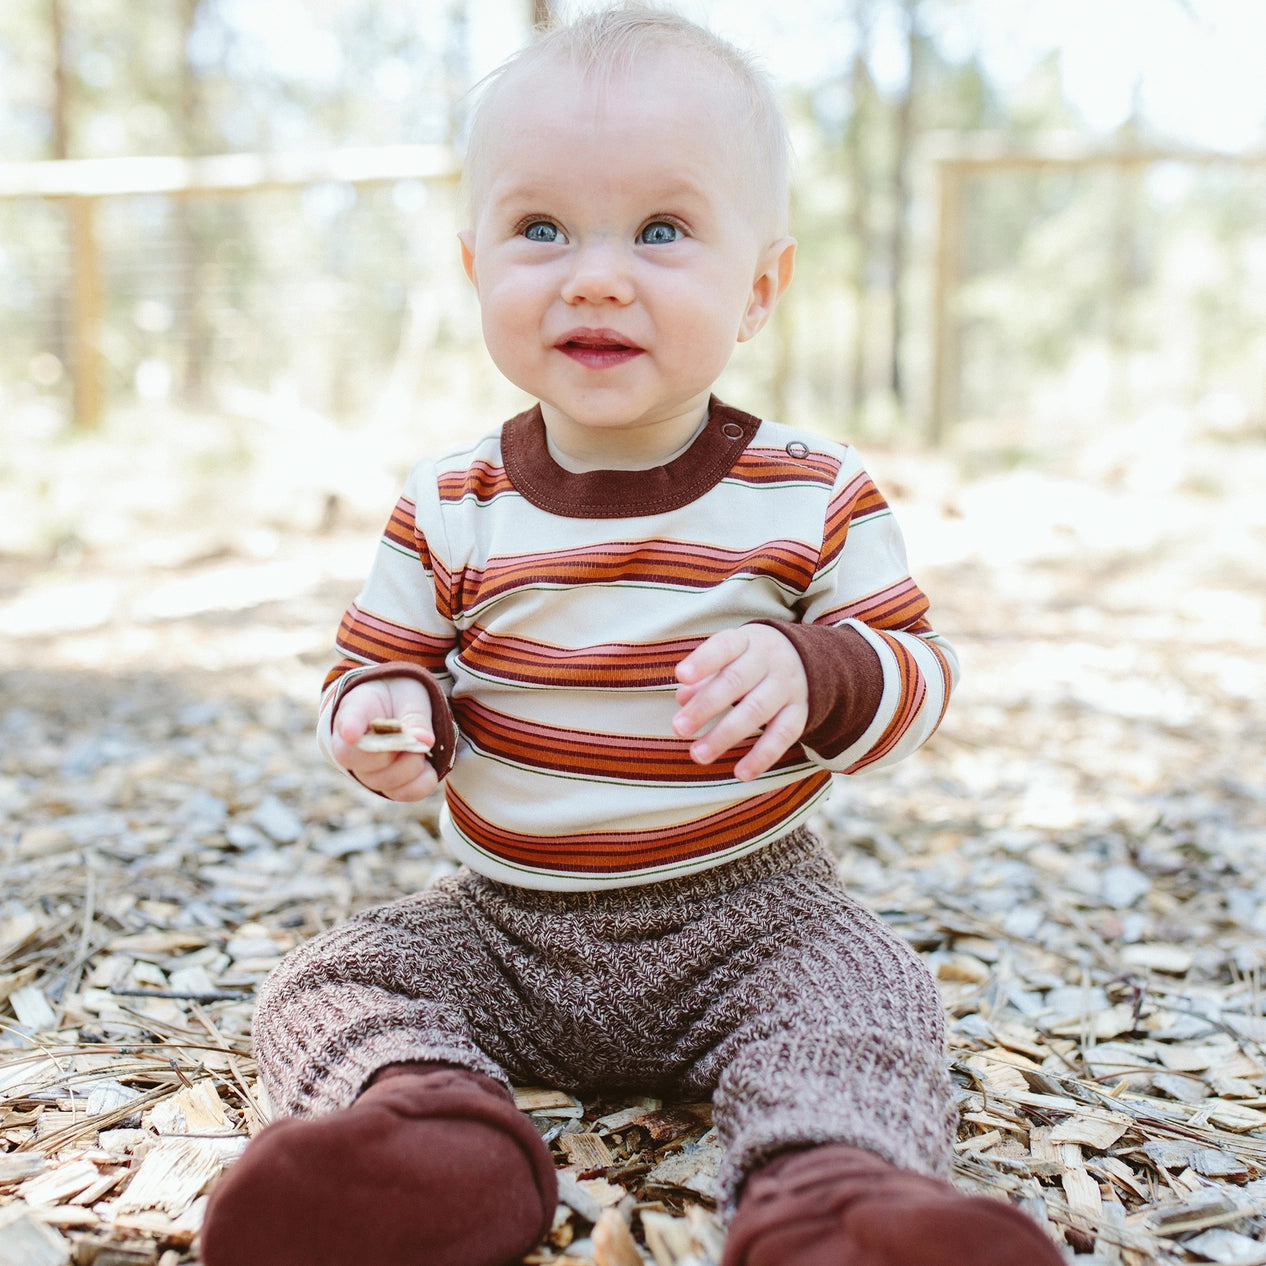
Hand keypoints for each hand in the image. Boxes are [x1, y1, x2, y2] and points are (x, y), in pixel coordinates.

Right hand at [330, 677, 437, 801]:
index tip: (352, 734)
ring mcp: (367, 772)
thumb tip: (425, 740)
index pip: (347, 723)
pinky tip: (428, 767)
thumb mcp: (409, 697)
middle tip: (416, 737)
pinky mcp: (389, 787)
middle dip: (394, 752)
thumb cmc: (399, 699)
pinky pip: (403, 793)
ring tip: (420, 749)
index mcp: (352, 713)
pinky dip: (421, 783)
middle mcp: (351, 748)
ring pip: (382, 782)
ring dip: (410, 767)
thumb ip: (414, 717)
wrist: (399, 711)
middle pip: (361, 761)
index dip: (349, 729)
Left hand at [673, 624, 807, 781]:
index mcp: (748, 641)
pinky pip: (782, 735)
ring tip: (697, 755)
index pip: (724, 647)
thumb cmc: (752, 659)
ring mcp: (787, 686)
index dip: (703, 661)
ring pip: (756, 711)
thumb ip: (705, 676)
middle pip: (736, 682)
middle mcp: (770, 661)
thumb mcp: (731, 657)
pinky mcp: (801, 711)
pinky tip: (740, 774)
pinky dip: (761, 756)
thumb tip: (682, 698)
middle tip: (679, 728)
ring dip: (724, 736)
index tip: (680, 675)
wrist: (810, 659)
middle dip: (705, 707)